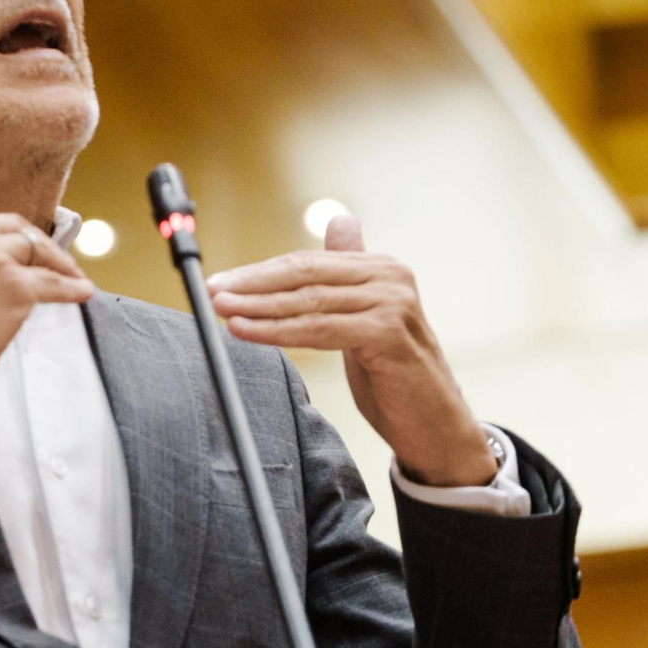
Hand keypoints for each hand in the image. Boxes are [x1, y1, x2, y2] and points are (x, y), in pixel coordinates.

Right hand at [0, 201, 95, 432]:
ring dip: (57, 262)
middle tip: (46, 258)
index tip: (4, 248)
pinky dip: (71, 288)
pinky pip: (53, 284)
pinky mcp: (14, 288)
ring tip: (69, 276)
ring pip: (35, 249)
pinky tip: (80, 293)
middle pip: (10, 229)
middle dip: (31, 242)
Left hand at [206, 215, 496, 486]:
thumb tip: (340, 222)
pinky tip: (246, 331)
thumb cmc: (395, 374)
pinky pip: (318, 330)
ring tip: (222, 311)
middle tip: (211, 292)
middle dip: (251, 284)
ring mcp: (392, 303)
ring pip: (307, 301)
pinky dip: (276, 331)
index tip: (221, 281)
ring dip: (257, 306)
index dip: (260, 272)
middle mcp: (391, 277)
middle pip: (304, 274)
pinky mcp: (388, 333)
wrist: (437, 426)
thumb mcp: (365, 318)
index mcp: (382, 268)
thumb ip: (349, 276)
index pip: (307, 263)